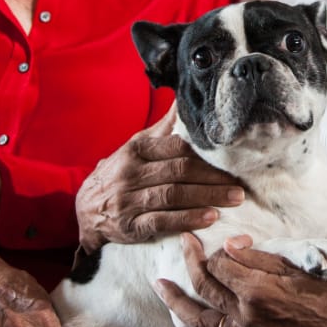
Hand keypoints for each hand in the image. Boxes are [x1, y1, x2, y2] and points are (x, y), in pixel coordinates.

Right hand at [75, 107, 243, 250]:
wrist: (86, 209)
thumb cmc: (120, 173)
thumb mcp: (136, 147)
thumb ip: (162, 129)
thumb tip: (184, 100)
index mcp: (136, 149)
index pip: (176, 147)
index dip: (206, 154)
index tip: (231, 158)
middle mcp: (132, 173)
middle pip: (180, 171)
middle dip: (214, 177)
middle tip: (240, 183)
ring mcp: (130, 200)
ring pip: (174, 196)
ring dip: (207, 197)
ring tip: (234, 199)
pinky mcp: (131, 226)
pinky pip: (162, 221)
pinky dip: (187, 219)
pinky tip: (209, 218)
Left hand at [154, 234, 326, 326]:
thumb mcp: (299, 265)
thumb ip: (259, 256)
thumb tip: (229, 246)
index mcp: (259, 292)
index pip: (220, 266)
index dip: (214, 247)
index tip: (212, 234)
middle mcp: (248, 317)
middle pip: (207, 288)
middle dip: (190, 263)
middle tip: (182, 244)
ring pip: (202, 320)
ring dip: (178, 303)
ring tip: (161, 288)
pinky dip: (198, 322)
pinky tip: (188, 312)